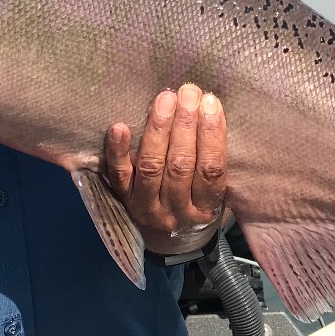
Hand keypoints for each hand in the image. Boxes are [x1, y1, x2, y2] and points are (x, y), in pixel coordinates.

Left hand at [104, 83, 227, 254]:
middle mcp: (176, 211)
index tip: (211, 103)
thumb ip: (216, 165)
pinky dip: (118, 151)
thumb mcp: (216, 196)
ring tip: (165, 99)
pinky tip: (120, 127)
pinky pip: (119, 175)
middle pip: (181, 165)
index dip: (212, 135)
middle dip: (186, 124)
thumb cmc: (196, 206)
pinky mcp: (123, 200)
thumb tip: (213, 112)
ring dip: (159, 130)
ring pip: (152, 167)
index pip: (212, 170)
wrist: (167, 243)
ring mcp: (147, 207)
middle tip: (189, 92)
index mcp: (206, 209)